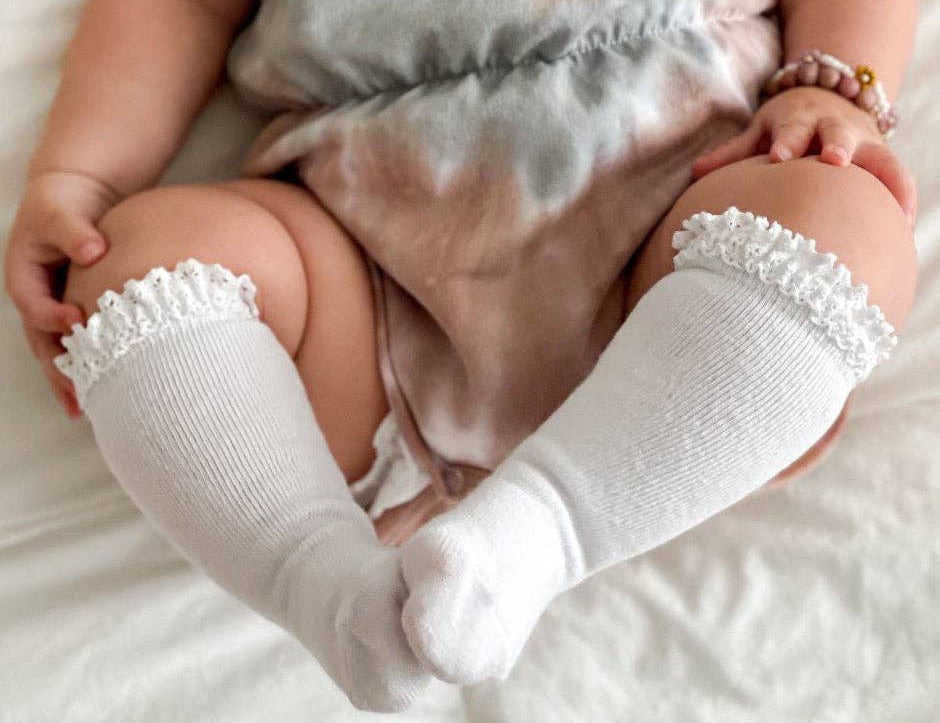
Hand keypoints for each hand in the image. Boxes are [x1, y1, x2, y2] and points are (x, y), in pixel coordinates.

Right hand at [4, 170, 118, 416]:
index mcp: (25, 276)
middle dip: (58, 369)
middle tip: (79, 396)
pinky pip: (79, 343)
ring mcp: (54, 307)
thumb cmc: (63, 205)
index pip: (33, 304)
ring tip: (85, 409)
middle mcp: (37, 297)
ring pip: (58, 350)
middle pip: (42, 340)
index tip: (78, 321)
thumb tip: (93, 250)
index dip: (52, 316)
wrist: (75, 199)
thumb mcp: (60, 212)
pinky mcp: (76, 311)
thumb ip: (73, 231)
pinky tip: (107, 390)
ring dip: (70, 379)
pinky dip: (89, 365)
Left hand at [693, 86, 916, 226]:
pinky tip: (902, 224)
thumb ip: (730, 154)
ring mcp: (862, 141)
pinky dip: (902, 197)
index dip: (786, 142)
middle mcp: (833, 127)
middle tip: (833, 161)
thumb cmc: (785, 127)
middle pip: (837, 134)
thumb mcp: (758, 133)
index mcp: (798, 121)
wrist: (828, 98)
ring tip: (888, 207)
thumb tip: (696, 173)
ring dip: (882, 178)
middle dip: (836, 145)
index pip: (790, 131)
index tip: (778, 157)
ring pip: (878, 155)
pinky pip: (897, 176)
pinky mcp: (880, 156)